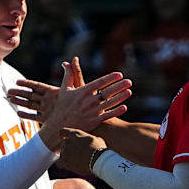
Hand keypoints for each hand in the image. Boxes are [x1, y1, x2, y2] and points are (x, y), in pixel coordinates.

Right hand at [8, 57, 131, 125]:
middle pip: (107, 92)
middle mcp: (88, 101)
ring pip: (109, 103)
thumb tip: (67, 62)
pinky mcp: (94, 121)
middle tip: (129, 82)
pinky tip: (124, 107)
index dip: (111, 78)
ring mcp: (92, 111)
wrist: (59, 126)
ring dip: (120, 97)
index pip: (100, 83)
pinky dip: (116, 111)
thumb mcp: (64, 89)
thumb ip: (68, 75)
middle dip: (119, 86)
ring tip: (129, 91)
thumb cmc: (63, 106)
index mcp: (82, 91)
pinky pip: (108, 115)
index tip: (120, 74)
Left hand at [58, 128, 106, 174]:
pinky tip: (68, 165)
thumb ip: (89, 139)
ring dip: (67, 155)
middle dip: (68, 147)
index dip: (63, 135)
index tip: (64, 138)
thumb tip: (92, 140)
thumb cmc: (100, 149)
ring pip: (62, 153)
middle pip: (63, 144)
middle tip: (75, 153)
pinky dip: (62, 163)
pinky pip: (59, 163)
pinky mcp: (65, 161)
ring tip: (75, 160)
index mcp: (75, 133)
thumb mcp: (97, 139)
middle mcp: (68, 141)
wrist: (98, 159)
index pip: (63, 131)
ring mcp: (65, 151)